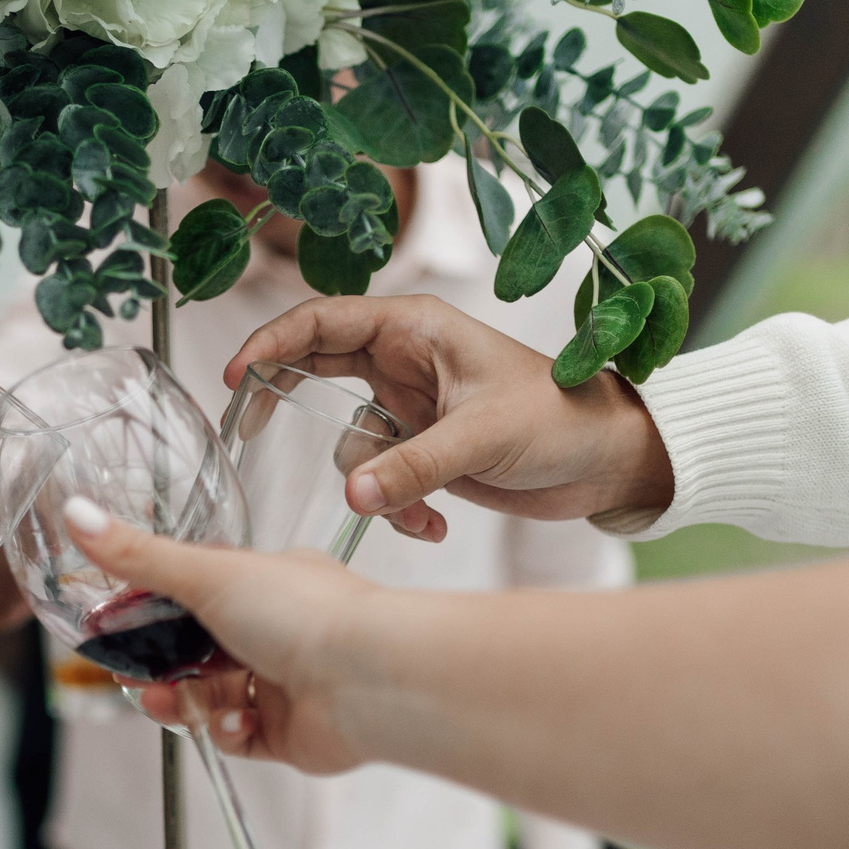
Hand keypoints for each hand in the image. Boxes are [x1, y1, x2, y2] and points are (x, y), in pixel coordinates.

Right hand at [57, 498, 378, 774]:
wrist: (369, 681)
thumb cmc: (306, 615)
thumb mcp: (208, 575)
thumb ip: (139, 557)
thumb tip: (77, 513)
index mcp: (265, 583)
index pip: (194, 594)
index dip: (150, 612)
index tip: (112, 625)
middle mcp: (277, 630)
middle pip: (198, 652)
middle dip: (160, 667)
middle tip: (128, 675)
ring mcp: (285, 683)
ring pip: (213, 697)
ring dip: (186, 702)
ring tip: (171, 703)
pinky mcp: (290, 733)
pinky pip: (239, 737)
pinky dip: (227, 732)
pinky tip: (232, 723)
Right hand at [225, 295, 676, 529]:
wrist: (612, 461)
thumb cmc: (563, 417)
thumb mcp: (484, 436)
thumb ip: (414, 466)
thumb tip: (354, 497)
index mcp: (416, 328)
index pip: (321, 321)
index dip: (272, 342)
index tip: (236, 376)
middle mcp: (405, 362)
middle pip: (316, 371)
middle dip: (288, 404)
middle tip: (252, 430)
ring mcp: (412, 409)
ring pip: (351, 444)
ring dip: (374, 485)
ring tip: (418, 514)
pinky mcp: (425, 452)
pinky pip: (381, 481)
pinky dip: (399, 509)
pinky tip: (437, 527)